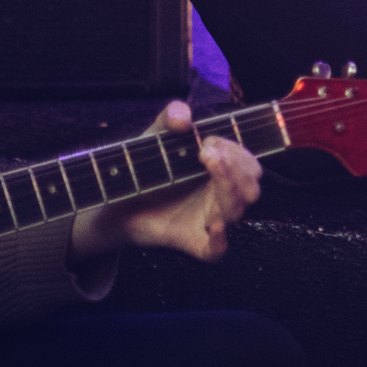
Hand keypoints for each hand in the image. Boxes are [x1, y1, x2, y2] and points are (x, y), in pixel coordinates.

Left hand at [70, 102, 261, 263]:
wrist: (114, 198)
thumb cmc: (144, 166)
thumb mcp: (156, 134)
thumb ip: (170, 115)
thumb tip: (184, 118)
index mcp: (222, 169)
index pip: (248, 163)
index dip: (236, 152)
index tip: (208, 142)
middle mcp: (220, 194)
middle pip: (251, 187)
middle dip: (237, 170)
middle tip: (208, 155)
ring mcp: (208, 218)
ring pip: (237, 212)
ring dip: (229, 193)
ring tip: (209, 172)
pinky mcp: (191, 240)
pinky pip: (216, 250)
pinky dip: (220, 240)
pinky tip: (213, 225)